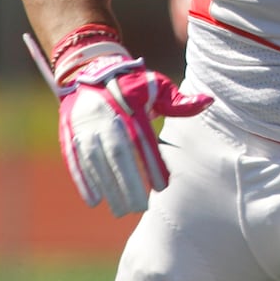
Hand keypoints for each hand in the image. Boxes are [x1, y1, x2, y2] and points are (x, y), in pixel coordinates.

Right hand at [59, 55, 211, 216]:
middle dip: (129, 183)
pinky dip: (83, 180)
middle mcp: (108, 119)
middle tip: (141, 207)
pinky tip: (94, 200)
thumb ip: (179, 101)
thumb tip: (209, 101)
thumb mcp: (157, 86)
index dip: (152, 164)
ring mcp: (87, 128)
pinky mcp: (70, 135)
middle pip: (119, 155)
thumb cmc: (132, 84)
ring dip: (109, 187)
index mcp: (131, 108)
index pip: (143, 140)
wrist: (90, 71)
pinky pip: (76, 161)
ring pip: (97, 162)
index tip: (164, 186)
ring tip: (122, 210)